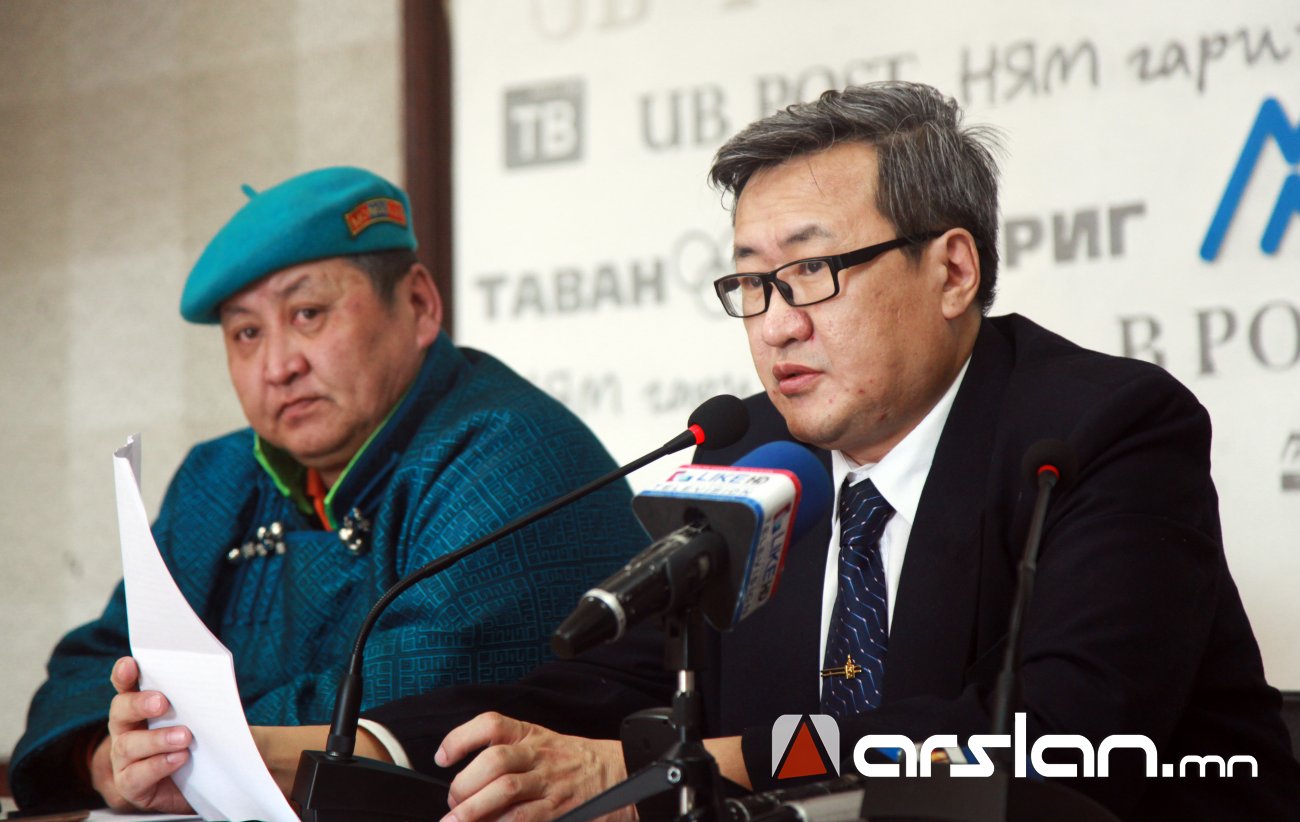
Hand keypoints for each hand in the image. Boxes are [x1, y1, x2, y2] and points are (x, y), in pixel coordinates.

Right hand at [89, 656, 194, 812]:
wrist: (207, 781)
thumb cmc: (202, 741)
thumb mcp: (202, 717)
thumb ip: (200, 701)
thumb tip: (214, 683)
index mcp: (140, 706)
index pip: (126, 686)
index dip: (124, 674)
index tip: (131, 663)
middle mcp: (126, 730)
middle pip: (120, 712)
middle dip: (138, 704)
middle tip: (162, 702)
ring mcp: (124, 759)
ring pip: (128, 745)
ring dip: (157, 739)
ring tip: (184, 737)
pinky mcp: (131, 785)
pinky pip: (135, 777)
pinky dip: (158, 766)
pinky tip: (180, 759)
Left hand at [436, 712, 631, 821]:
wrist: (620, 772)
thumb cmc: (573, 762)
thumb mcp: (541, 743)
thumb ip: (507, 756)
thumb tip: (463, 785)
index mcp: (530, 735)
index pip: (491, 724)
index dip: (461, 738)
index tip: (443, 757)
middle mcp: (538, 755)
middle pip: (493, 761)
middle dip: (464, 785)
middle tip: (453, 804)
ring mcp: (549, 782)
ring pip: (506, 790)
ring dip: (475, 810)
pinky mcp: (559, 808)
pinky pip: (525, 818)